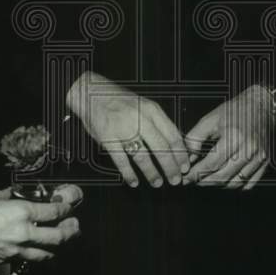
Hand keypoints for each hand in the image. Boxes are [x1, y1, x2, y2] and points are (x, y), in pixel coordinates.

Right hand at [0, 187, 80, 264]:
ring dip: (57, 247)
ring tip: (62, 240)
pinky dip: (35, 254)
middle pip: (58, 237)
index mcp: (20, 212)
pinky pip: (26, 259)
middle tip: (75, 225)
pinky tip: (35, 250)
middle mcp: (22, 234)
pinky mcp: (2, 263)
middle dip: (71, 231)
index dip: (66, 207)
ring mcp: (13, 251)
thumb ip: (1, 195)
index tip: (71, 203)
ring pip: (46, 253)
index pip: (54, 212)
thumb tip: (8, 194)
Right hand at [66, 72, 189, 187]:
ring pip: (143, 156)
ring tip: (158, 183)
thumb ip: (157, 122)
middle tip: (176, 180)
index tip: (185, 166)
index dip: (181, 154)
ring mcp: (123, 128)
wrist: (90, 91)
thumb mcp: (143, 105)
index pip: (172, 135)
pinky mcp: (107, 138)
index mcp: (151, 109)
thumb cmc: (119, 101)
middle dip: (171, 167)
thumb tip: (176, 144)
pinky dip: (129, 174)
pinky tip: (134, 182)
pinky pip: (121, 160)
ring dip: (152, 173)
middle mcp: (140, 118)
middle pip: (161, 148)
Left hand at [183, 85, 272, 189]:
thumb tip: (188, 158)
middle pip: (223, 176)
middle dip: (204, 182)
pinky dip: (235, 186)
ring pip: (235, 183)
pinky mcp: (265, 162)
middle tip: (193, 181)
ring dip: (218, 185)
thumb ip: (195, 138)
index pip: (212, 164)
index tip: (186, 177)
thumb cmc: (235, 110)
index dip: (196, 173)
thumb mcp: (210, 119)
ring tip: (207, 180)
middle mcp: (248, 148)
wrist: (261, 106)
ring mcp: (259, 157)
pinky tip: (225, 180)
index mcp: (234, 136)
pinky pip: (249, 183)